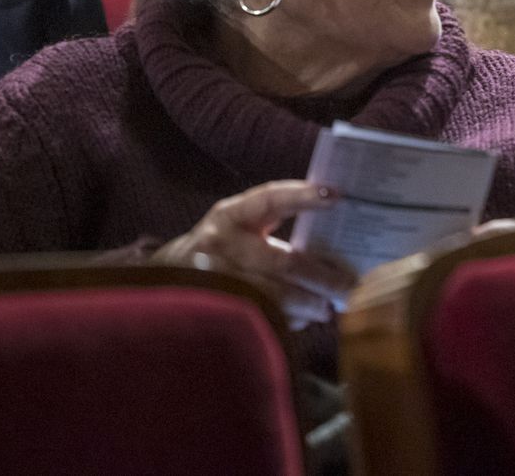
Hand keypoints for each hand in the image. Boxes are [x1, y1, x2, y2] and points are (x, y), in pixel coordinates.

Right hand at [155, 180, 357, 329]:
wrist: (166, 278)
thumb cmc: (220, 246)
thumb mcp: (238, 225)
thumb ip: (272, 224)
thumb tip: (331, 245)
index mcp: (230, 215)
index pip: (269, 199)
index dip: (301, 195)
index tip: (335, 194)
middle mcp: (219, 244)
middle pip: (282, 261)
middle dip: (321, 277)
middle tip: (349, 285)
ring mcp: (214, 280)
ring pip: (273, 296)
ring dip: (308, 304)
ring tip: (330, 307)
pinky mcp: (212, 309)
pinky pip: (259, 317)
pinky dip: (287, 320)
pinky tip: (303, 319)